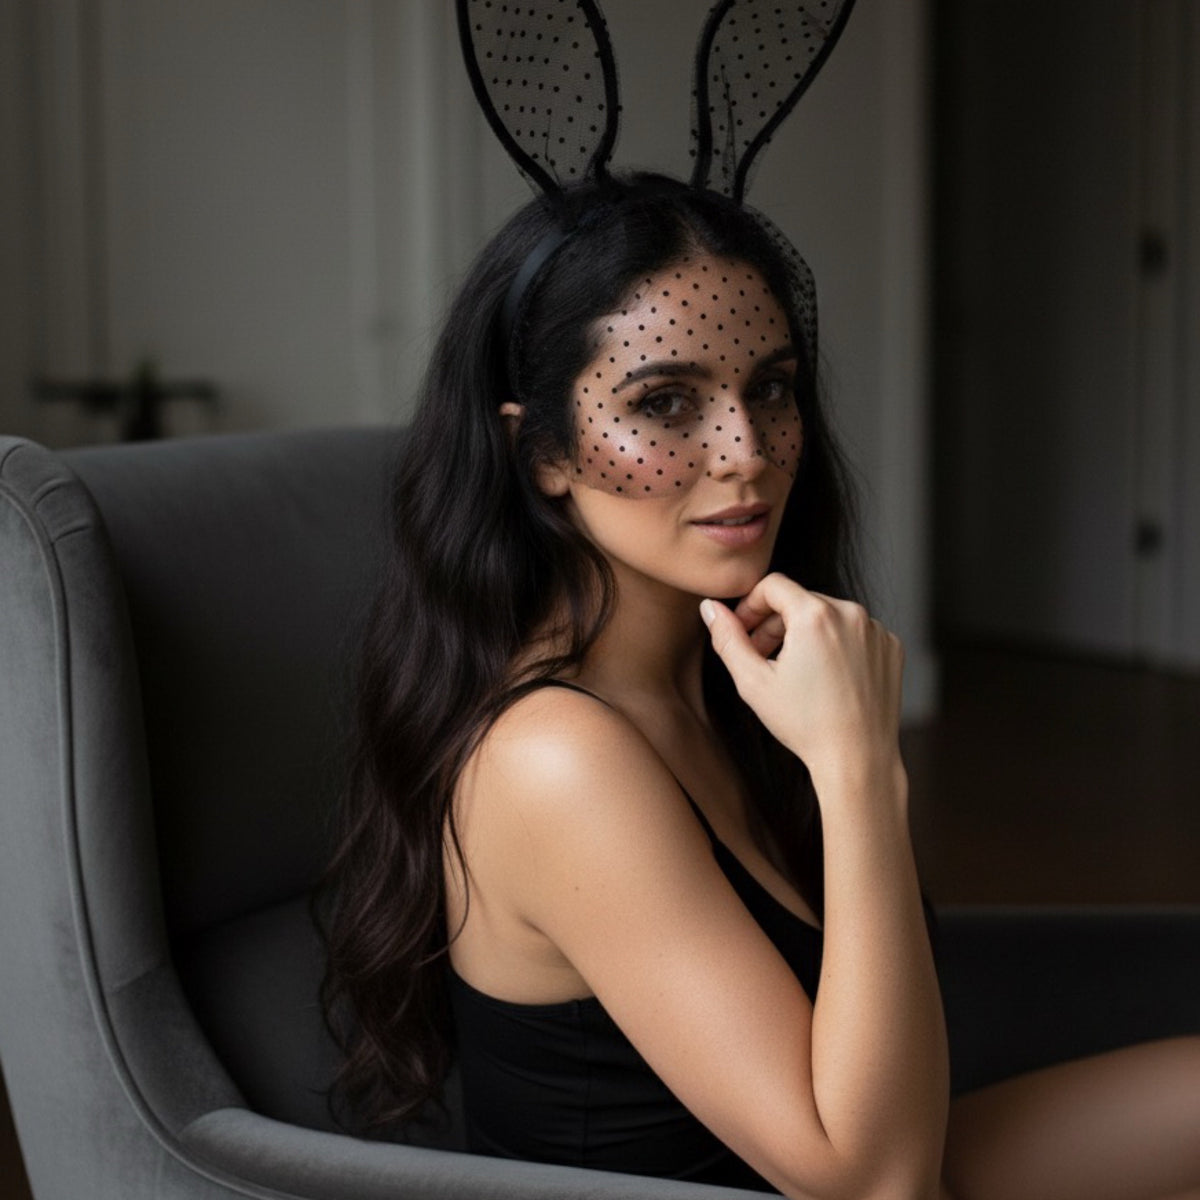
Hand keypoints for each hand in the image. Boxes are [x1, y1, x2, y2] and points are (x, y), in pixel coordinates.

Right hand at [701, 573, 904, 795]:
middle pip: (800, 599)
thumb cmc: (805, 724)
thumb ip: (728, 638)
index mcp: (815, 615)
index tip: (744, 630)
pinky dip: (837, 644)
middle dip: (776, 623)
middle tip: (763, 657)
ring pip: (828, 615)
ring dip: (806, 633)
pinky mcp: (890, 646)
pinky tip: (826, 677)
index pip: (773, 585)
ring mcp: (875, 629)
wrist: (858, 758)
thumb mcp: (753, 682)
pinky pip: (855, 631)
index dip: (750, 605)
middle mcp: (850, 613)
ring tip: (795, 671)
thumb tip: (710, 608)